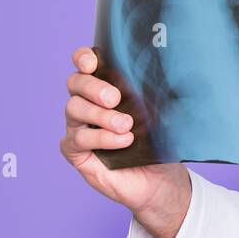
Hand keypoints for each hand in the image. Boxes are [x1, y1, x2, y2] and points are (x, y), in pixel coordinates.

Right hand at [59, 46, 190, 237]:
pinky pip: (77, 139)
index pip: (84, 65)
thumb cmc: (159, 141)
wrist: (161, 179)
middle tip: (115, 98)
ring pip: (73, 109)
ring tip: (126, 125)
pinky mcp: (77, 153)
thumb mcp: (161, 112)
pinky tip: (122, 141)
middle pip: (74, 84)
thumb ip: (153, 92)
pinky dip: (100, 138)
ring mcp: (78, 128)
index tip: (92, 61)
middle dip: (92, 87)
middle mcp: (87, 104)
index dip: (83, 58)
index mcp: (104, 88)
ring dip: (100, 115)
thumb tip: (165, 70)